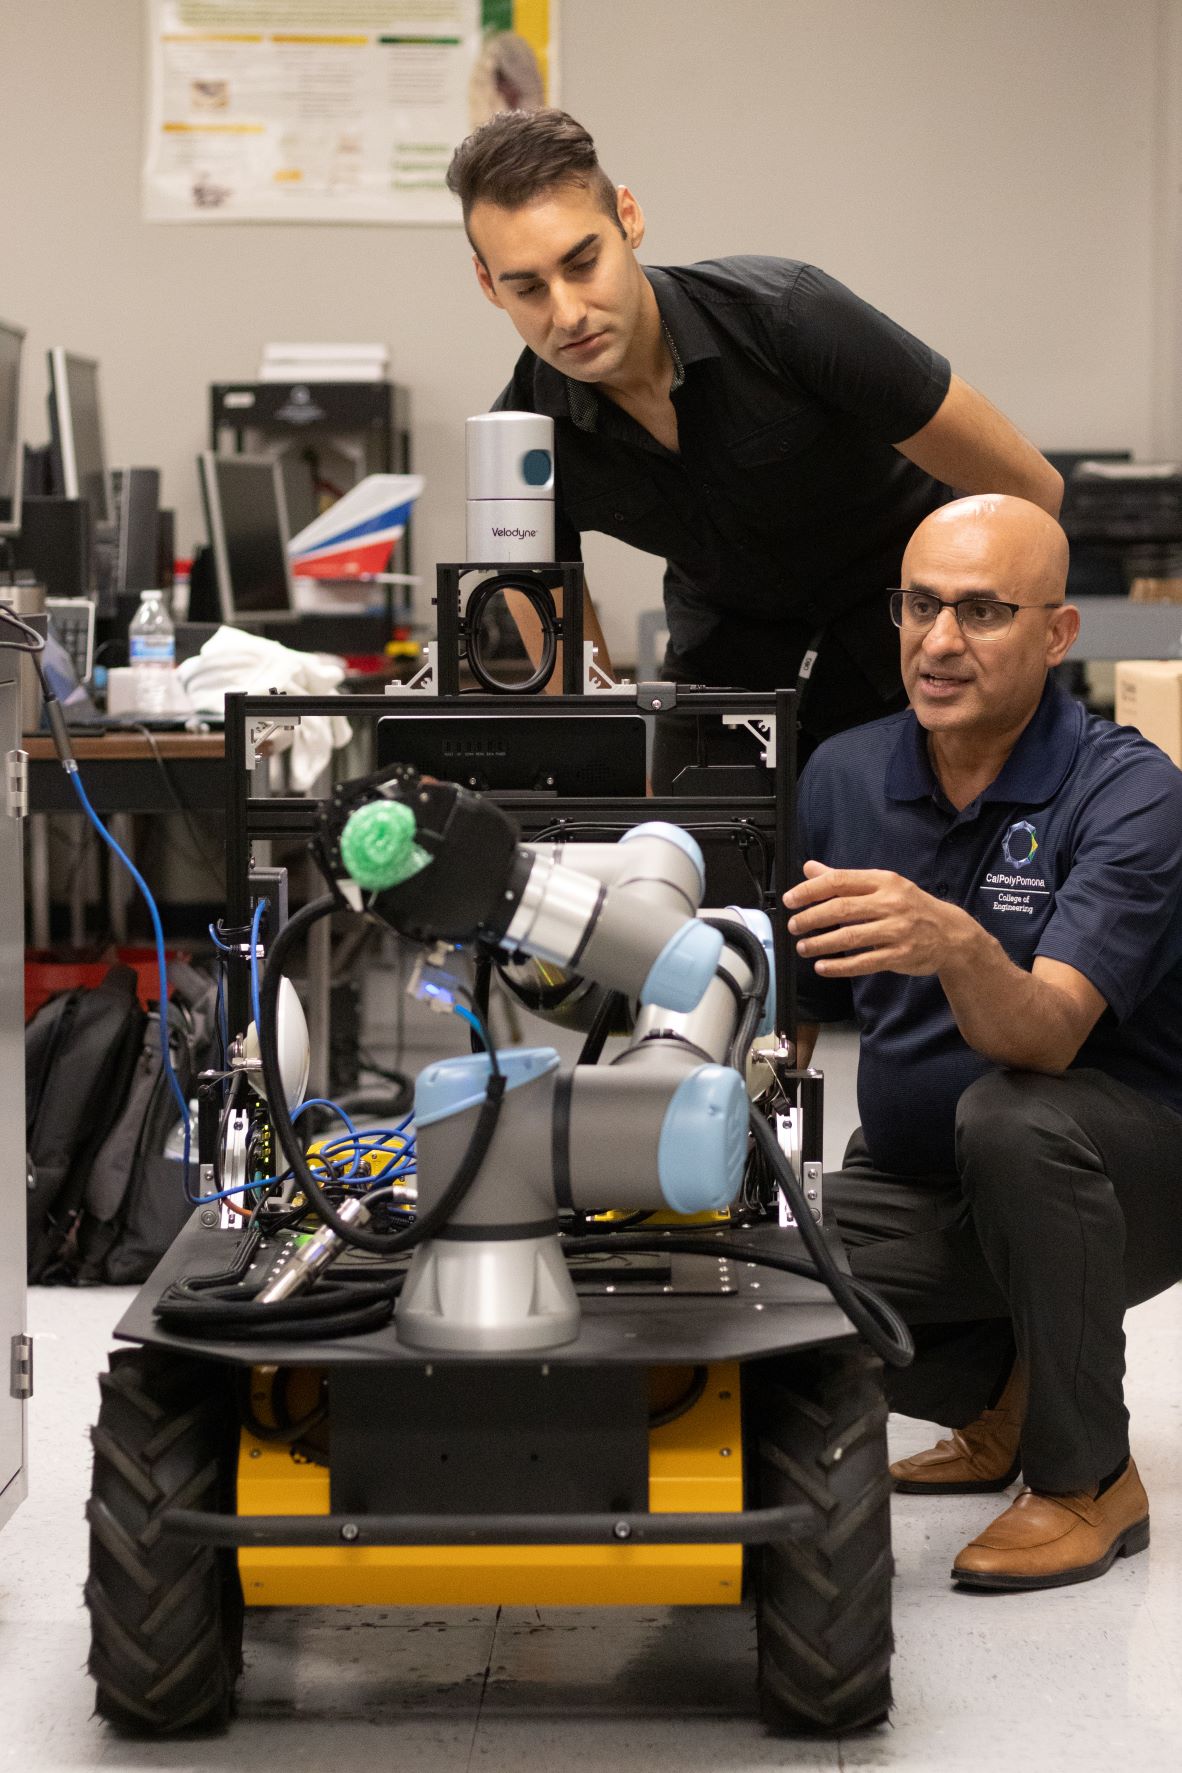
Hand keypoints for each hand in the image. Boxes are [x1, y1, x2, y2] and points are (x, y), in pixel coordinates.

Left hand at [783, 860, 966, 977]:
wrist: (951, 934)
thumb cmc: (911, 907)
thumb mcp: (883, 885)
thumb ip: (845, 879)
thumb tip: (809, 869)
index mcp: (883, 881)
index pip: (839, 881)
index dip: (810, 890)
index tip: (790, 900)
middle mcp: (890, 903)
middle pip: (841, 909)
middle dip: (811, 918)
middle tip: (793, 926)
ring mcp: (897, 930)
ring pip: (849, 937)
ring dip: (820, 943)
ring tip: (803, 947)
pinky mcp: (900, 955)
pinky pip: (863, 962)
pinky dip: (839, 967)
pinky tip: (822, 967)